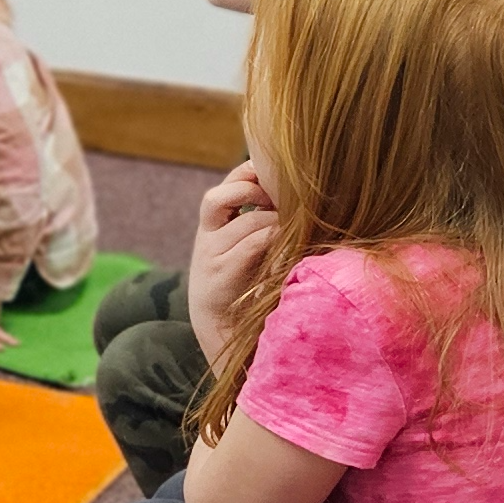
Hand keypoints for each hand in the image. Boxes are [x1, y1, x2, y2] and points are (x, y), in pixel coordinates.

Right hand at [186, 159, 279, 362]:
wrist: (221, 330)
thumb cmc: (244, 287)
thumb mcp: (245, 250)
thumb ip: (259, 224)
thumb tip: (297, 195)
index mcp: (212, 227)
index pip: (225, 187)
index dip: (247, 174)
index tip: (274, 172)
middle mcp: (206, 236)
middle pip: (220, 197)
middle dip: (253, 192)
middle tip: (280, 200)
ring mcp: (210, 254)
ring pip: (250, 222)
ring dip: (276, 222)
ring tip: (295, 229)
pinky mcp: (221, 273)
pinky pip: (253, 244)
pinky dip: (275, 240)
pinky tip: (289, 248)